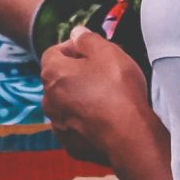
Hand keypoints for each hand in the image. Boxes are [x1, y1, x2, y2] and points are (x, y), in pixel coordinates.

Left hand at [40, 26, 150, 170]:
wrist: (130, 136)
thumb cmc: (118, 90)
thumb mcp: (106, 51)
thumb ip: (87, 38)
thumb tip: (77, 33)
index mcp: (52, 74)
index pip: (53, 52)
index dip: (72, 48)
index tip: (91, 50)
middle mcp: (49, 100)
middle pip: (59, 79)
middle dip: (77, 73)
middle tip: (103, 72)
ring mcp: (59, 125)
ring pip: (67, 104)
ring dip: (81, 98)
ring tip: (107, 97)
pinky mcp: (72, 145)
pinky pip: (76, 127)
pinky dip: (87, 121)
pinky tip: (106, 119)